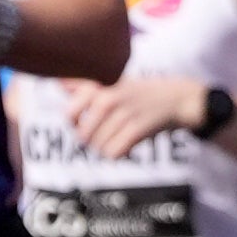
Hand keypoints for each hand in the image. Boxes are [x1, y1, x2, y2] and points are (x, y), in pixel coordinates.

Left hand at [66, 74, 208, 159]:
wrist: (178, 99)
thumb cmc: (141, 92)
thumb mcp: (113, 82)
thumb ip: (84, 84)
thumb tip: (57, 82)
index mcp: (100, 88)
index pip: (69, 114)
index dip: (74, 123)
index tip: (84, 122)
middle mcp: (108, 100)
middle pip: (83, 135)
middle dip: (92, 140)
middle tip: (105, 134)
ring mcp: (122, 115)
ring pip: (98, 147)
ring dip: (107, 148)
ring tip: (118, 138)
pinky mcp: (137, 130)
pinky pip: (113, 153)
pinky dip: (119, 154)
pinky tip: (127, 145)